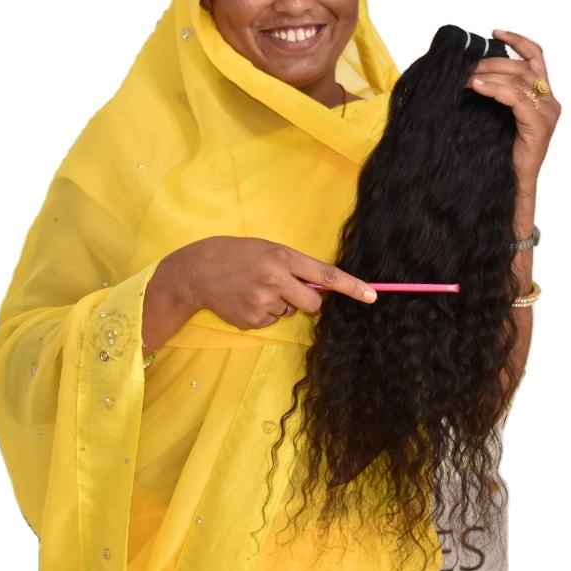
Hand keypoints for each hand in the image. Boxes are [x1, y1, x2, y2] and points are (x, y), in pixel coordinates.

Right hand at [143, 237, 377, 349]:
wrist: (198, 271)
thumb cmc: (240, 255)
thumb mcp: (270, 249)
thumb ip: (295, 266)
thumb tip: (322, 288)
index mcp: (282, 257)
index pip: (325, 274)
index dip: (351, 286)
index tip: (372, 296)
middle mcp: (275, 280)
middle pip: (312, 302)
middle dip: (307, 298)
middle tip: (284, 286)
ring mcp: (262, 302)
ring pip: (290, 312)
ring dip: (280, 303)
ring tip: (256, 288)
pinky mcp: (251, 320)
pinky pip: (272, 321)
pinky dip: (264, 313)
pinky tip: (246, 299)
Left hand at [468, 29, 560, 187]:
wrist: (512, 185)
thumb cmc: (502, 153)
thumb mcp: (498, 116)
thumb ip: (496, 94)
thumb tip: (471, 74)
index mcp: (544, 97)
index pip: (536, 58)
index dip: (518, 41)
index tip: (495, 32)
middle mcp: (550, 102)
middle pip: (522, 67)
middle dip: (492, 62)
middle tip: (467, 65)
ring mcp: (547, 113)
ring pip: (519, 80)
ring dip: (489, 74)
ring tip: (466, 76)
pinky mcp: (539, 125)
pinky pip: (516, 99)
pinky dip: (495, 90)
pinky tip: (477, 87)